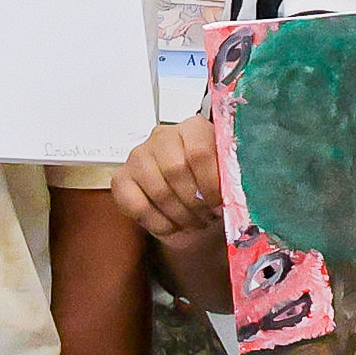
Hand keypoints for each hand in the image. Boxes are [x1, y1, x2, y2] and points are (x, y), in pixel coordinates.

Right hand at [116, 112, 224, 244]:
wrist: (195, 211)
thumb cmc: (212, 192)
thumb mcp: (229, 182)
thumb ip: (232, 178)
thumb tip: (234, 190)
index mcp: (193, 128)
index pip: (199, 152)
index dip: (211, 183)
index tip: (221, 203)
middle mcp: (162, 135)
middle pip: (176, 170)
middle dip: (195, 201)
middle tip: (207, 216)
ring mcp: (138, 156)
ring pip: (158, 190)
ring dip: (179, 214)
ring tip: (193, 222)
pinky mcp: (121, 179)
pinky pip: (137, 205)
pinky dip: (158, 223)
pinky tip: (172, 226)